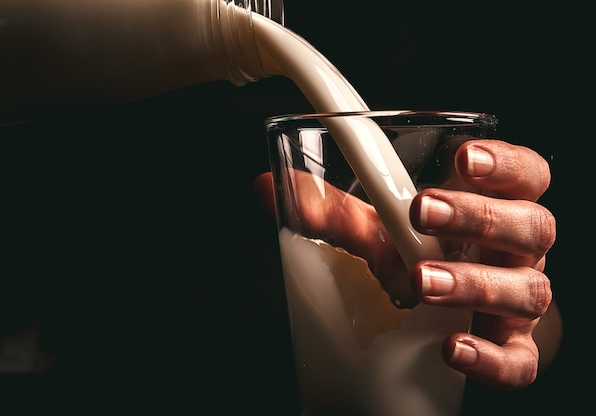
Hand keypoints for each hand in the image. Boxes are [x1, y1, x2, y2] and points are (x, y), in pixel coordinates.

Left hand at [254, 139, 559, 389]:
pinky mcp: (510, 351)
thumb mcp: (379, 230)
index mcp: (490, 208)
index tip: (461, 156)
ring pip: (526, 290)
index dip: (504, 163)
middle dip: (478, 216)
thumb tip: (266, 185)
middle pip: (531, 225)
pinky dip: (488, 357)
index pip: (524, 174)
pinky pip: (518, 361)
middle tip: (421, 211)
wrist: (448, 320)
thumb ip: (332, 210)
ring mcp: (515, 303)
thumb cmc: (417, 258)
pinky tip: (450, 348)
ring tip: (420, 279)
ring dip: (473, 282)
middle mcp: (514, 253)